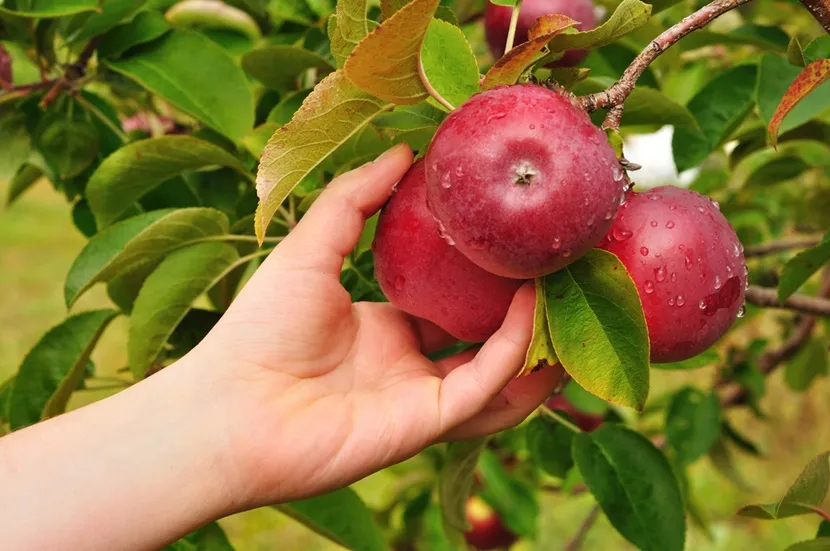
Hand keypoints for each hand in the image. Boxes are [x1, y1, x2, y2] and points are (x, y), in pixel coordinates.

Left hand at [195, 143, 561, 507]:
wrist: (230, 405)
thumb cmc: (259, 328)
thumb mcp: (311, 246)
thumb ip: (356, 199)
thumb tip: (402, 149)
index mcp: (383, 327)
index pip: (448, 302)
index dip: (482, 276)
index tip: (511, 239)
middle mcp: (408, 363)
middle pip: (482, 338)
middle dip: (522, 309)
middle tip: (557, 266)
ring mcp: (420, 396)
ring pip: (498, 370)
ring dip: (535, 337)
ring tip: (569, 293)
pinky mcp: (426, 422)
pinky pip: (485, 387)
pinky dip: (513, 352)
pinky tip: (532, 310)